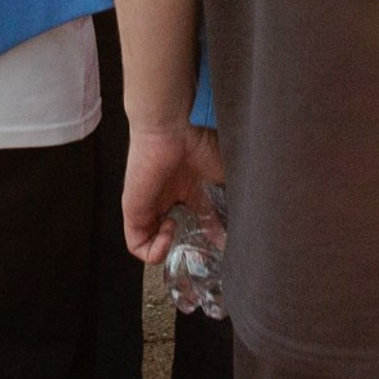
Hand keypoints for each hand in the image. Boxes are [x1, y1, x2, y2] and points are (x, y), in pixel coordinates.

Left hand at [120, 120, 222, 265]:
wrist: (171, 127)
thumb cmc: (199, 142)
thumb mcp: (224, 175)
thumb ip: (231, 200)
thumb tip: (245, 225)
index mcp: (189, 189)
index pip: (196, 222)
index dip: (208, 237)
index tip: (220, 242)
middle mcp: (169, 198)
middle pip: (175, 235)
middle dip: (188, 248)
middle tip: (199, 248)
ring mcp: (150, 205)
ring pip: (154, 243)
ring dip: (170, 250)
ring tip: (181, 235)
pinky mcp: (134, 211)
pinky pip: (137, 245)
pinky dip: (154, 252)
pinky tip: (170, 234)